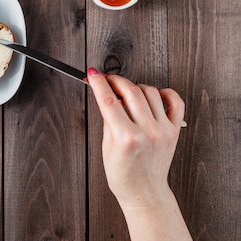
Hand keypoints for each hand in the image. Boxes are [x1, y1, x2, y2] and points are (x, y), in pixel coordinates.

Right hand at [87, 68, 185, 208]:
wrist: (144, 192)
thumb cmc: (123, 175)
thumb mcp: (106, 148)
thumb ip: (108, 120)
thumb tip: (105, 96)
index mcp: (127, 138)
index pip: (109, 101)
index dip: (98, 83)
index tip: (92, 74)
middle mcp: (147, 132)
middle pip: (130, 91)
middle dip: (114, 80)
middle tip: (106, 79)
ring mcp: (163, 130)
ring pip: (150, 92)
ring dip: (134, 86)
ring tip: (125, 93)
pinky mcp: (174, 131)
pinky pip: (175, 101)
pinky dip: (163, 92)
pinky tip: (152, 95)